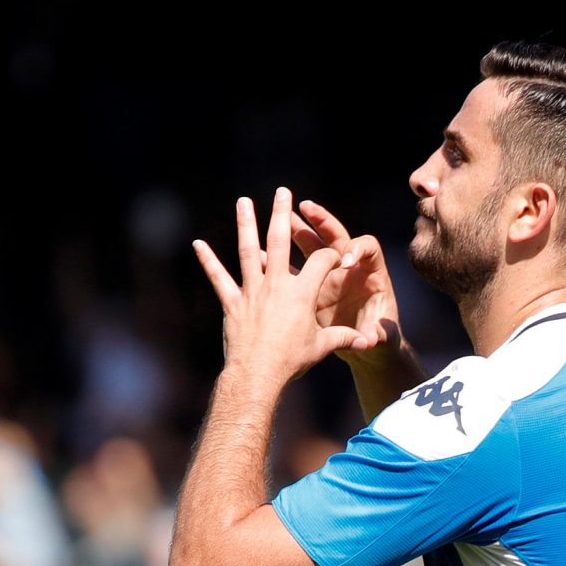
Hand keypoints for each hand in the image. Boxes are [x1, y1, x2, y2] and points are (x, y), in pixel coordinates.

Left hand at [193, 188, 367, 385]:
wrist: (259, 374)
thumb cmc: (293, 360)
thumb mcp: (323, 347)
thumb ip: (344, 338)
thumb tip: (367, 342)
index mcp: (303, 292)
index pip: (321, 261)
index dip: (331, 255)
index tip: (336, 255)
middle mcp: (276, 285)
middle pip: (279, 241)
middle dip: (281, 214)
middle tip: (282, 191)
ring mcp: (252, 292)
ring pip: (248, 251)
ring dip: (246, 224)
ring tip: (244, 201)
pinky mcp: (233, 304)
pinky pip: (219, 278)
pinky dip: (208, 261)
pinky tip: (198, 244)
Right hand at [286, 198, 404, 364]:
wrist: (368, 346)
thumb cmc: (381, 337)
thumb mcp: (382, 337)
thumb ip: (378, 333)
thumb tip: (371, 338)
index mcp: (373, 273)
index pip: (368, 248)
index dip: (358, 249)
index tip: (345, 260)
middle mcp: (350, 268)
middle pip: (337, 236)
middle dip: (321, 221)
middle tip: (305, 206)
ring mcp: (330, 275)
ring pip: (312, 246)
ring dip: (297, 229)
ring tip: (280, 215)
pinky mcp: (313, 287)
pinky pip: (295, 268)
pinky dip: (280, 259)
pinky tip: (259, 249)